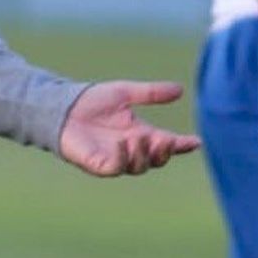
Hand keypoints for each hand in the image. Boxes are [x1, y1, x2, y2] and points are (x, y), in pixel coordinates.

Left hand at [59, 81, 201, 176]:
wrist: (61, 106)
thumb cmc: (90, 100)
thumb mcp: (124, 93)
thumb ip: (151, 93)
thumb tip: (180, 89)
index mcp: (139, 133)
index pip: (166, 143)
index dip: (182, 145)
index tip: (196, 142)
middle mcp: (130, 149)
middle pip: (156, 160)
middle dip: (165, 153)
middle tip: (165, 140)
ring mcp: (115, 158)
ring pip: (139, 167)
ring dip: (144, 154)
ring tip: (139, 138)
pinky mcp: (98, 164)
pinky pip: (115, 168)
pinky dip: (123, 158)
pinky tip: (123, 143)